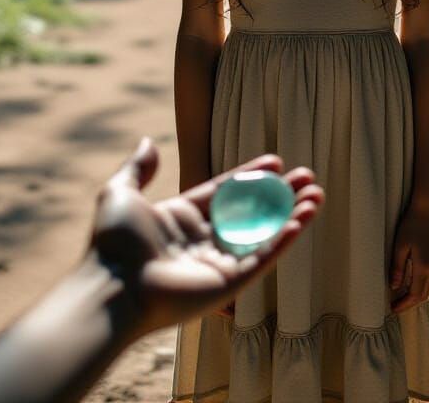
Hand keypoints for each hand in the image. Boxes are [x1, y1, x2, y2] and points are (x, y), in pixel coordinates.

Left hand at [88, 136, 323, 338]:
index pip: (225, 192)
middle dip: (280, 195)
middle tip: (307, 177)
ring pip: (264, 234)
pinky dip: (285, 238)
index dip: (251, 176)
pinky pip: (263, 257)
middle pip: (251, 212)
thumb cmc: (112, 243)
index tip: (275, 162)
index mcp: (182, 218)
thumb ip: (138, 168)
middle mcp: (203, 240)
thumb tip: (148, 141)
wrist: (111, 288)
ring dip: (292, 215)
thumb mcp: (120, 193)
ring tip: (317, 194)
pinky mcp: (228, 284)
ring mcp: (218, 262)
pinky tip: (303, 218)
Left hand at [388, 202, 428, 314]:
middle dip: (410, 303)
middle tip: (396, 306)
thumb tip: (394, 287)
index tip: (393, 309)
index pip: (414, 294)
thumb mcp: (399, 246)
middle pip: (424, 294)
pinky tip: (416, 285)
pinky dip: (424, 287)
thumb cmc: (410, 225)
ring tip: (404, 299)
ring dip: (418, 296)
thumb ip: (397, 268)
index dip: (404, 304)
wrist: (427, 209)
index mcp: (424, 266)